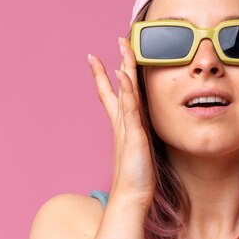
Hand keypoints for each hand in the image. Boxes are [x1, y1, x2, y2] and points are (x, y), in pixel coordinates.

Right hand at [88, 38, 155, 208]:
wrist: (130, 198)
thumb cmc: (136, 178)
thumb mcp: (138, 152)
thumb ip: (136, 139)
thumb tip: (137, 132)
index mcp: (124, 126)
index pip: (114, 95)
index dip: (107, 77)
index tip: (101, 60)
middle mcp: (123, 123)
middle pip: (117, 86)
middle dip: (116, 62)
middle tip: (117, 40)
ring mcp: (127, 128)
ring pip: (124, 92)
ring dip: (123, 69)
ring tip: (122, 48)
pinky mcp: (134, 136)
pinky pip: (130, 109)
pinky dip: (127, 92)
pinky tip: (125, 77)